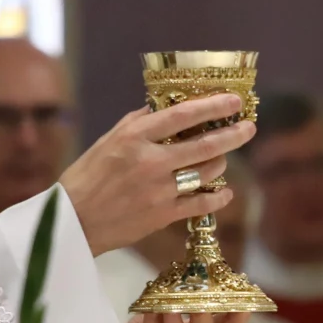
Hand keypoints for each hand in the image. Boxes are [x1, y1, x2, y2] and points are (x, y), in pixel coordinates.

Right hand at [59, 94, 256, 256]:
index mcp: (134, 138)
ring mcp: (160, 189)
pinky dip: (219, 197)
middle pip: (206, 145)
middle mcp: (150, 161)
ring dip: (221, 163)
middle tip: (249, 128)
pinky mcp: (164, 215)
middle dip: (234, 134)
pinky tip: (225, 193)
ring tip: (222, 158)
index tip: (234, 101)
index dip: (213, 106)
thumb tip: (167, 105)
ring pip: (208, 172)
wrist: (72, 221)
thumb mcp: (108, 141)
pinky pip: (203, 203)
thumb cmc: (88, 177)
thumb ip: (139, 123)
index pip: (182, 115)